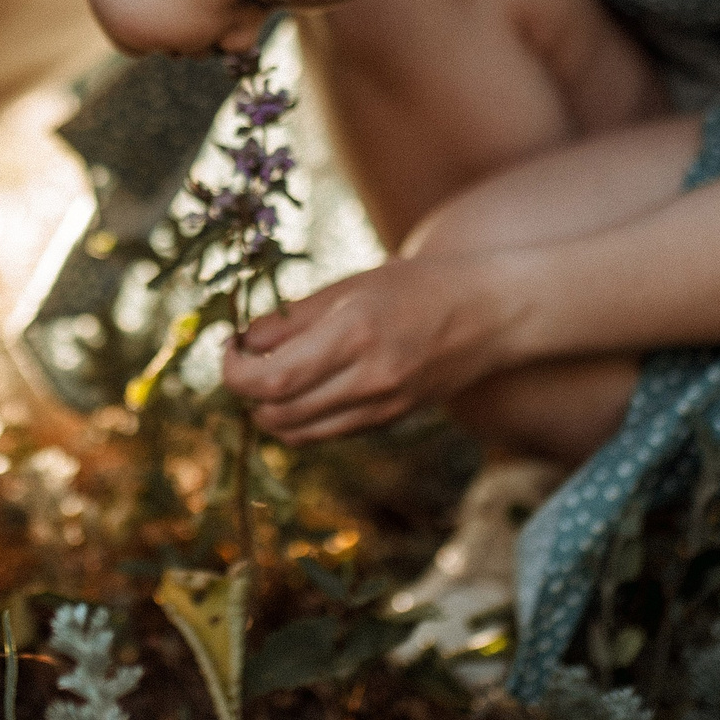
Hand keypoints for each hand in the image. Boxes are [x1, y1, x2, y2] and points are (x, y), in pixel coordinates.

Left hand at [221, 257, 493, 444]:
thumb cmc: (417, 286)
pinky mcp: (390, 420)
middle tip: (244, 359)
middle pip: (278, 415)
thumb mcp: (351, 285)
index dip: (235, 371)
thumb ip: (293, 318)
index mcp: (356, 334)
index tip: (229, 348)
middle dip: (246, 392)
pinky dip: (301, 417)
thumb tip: (244, 342)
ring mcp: (382, 407)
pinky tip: (304, 385)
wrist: (491, 313)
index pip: (272, 378)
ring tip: (269, 374)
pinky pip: (326, 432)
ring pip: (297, 434)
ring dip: (269, 411)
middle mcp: (369, 379)